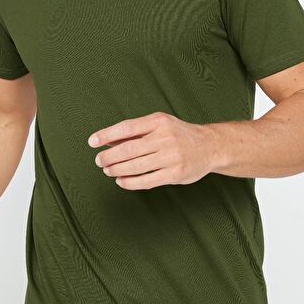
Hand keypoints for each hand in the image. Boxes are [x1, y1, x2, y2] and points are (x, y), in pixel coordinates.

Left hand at [88, 111, 220, 189]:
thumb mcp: (160, 125)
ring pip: (136, 166)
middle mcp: (165, 137)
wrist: (210, 146)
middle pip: (129, 148)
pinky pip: (147, 180)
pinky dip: (130, 182)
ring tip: (107, 170)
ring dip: (117, 169)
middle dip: (109, 156)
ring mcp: (171, 156)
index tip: (92, 141)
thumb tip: (108, 141)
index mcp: (159, 121)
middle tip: (99, 160)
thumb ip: (135, 132)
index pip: (127, 127)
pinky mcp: (175, 173)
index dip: (107, 134)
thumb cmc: (179, 134)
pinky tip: (121, 181)